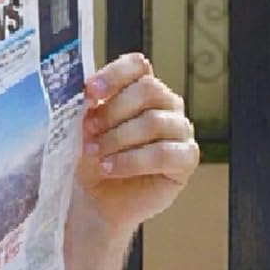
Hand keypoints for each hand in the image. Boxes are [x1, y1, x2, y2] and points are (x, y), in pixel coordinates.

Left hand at [74, 52, 198, 238]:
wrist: (98, 202)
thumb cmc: (93, 162)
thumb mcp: (83, 132)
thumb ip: (87, 111)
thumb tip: (84, 95)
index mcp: (142, 89)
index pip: (138, 66)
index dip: (115, 74)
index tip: (89, 91)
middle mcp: (166, 105)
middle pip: (148, 90)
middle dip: (113, 111)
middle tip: (88, 130)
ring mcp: (179, 131)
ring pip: (155, 122)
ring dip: (118, 138)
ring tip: (96, 153)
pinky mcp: (185, 159)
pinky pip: (164, 153)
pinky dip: (132, 161)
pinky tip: (110, 168)